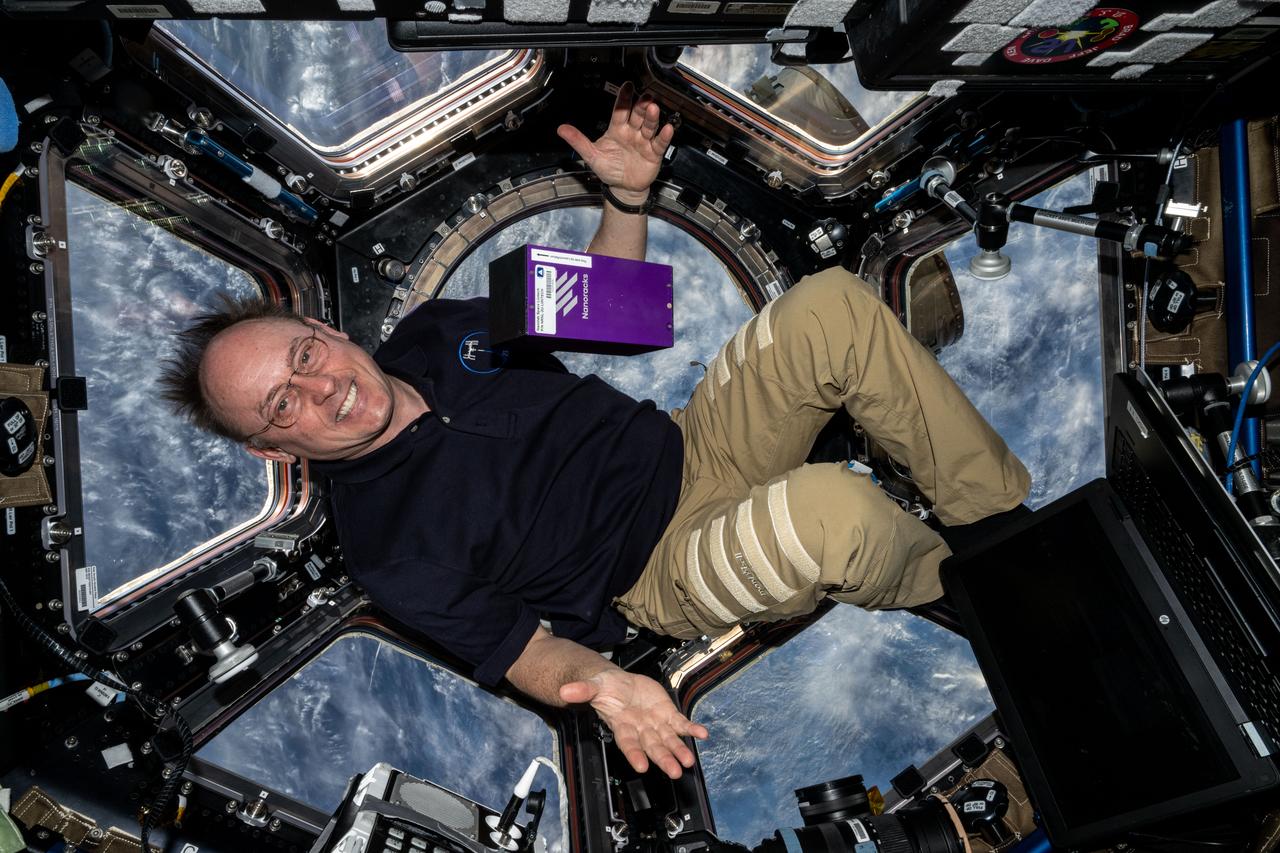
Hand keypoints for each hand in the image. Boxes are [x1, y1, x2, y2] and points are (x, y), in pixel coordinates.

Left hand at [557, 81, 674, 204]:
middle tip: (644, 95)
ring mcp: (643, 142)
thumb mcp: (591, 155)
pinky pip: (659, 143)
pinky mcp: (653, 153)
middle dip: (641, 105)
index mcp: (617, 130)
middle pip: (637, 115)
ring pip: (649, 126)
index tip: (628, 86)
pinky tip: (667, 128)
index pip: (620, 111)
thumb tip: (561, 129)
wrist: (623, 188)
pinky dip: (664, 136)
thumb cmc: (609, 169)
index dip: (624, 99)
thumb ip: (578, 141)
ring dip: (651, 117)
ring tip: (653, 108)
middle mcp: (632, 132)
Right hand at [560, 669, 707, 778]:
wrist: (619, 684)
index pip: (628, 743)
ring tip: (689, 761)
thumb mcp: (594, 686)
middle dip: (664, 759)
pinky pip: (681, 724)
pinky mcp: (667, 714)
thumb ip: (582, 690)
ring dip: (679, 750)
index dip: (634, 755)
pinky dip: (691, 729)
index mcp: (622, 725)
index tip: (642, 766)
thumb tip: (565, 691)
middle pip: (653, 747)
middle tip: (675, 772)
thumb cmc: (606, 689)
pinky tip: (702, 734)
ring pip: (669, 740)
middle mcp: (640, 729)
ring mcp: (655, 723)